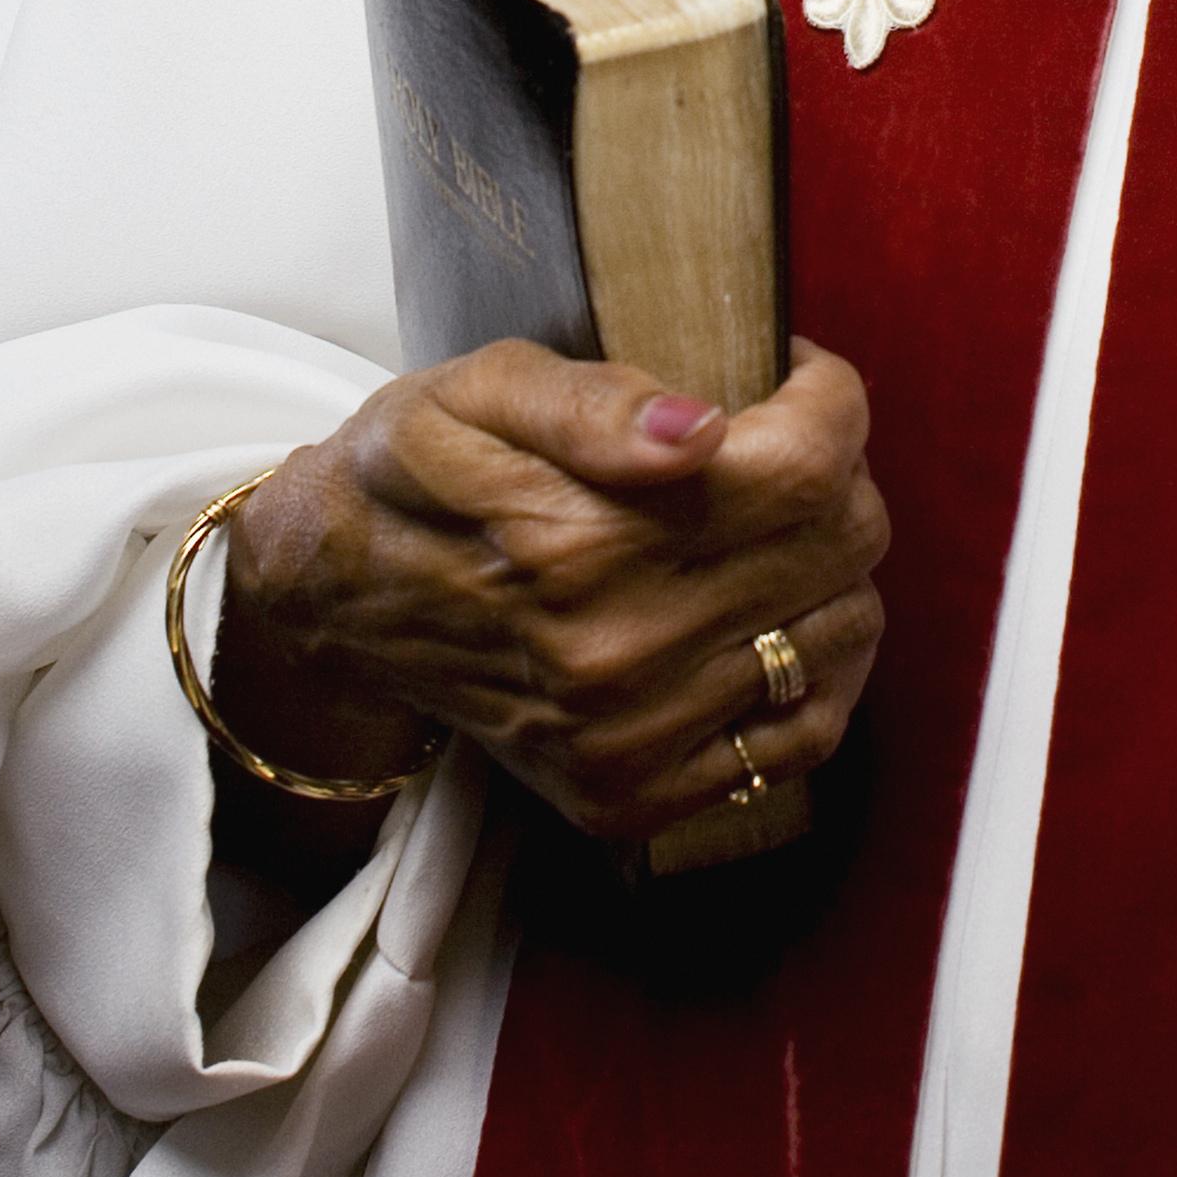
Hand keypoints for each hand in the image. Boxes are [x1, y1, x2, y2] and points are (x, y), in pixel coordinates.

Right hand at [210, 338, 887, 858]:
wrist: (331, 607)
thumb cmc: (411, 474)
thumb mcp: (476, 391)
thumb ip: (593, 403)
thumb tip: (704, 432)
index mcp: (585, 541)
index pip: (810, 466)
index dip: (828, 401)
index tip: (789, 378)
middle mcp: (619, 655)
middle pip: (843, 541)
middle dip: (833, 474)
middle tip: (772, 449)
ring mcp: (633, 741)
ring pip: (845, 631)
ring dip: (831, 565)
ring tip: (764, 530)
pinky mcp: (638, 797)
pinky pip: (807, 737)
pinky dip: (818, 668)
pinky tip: (771, 617)